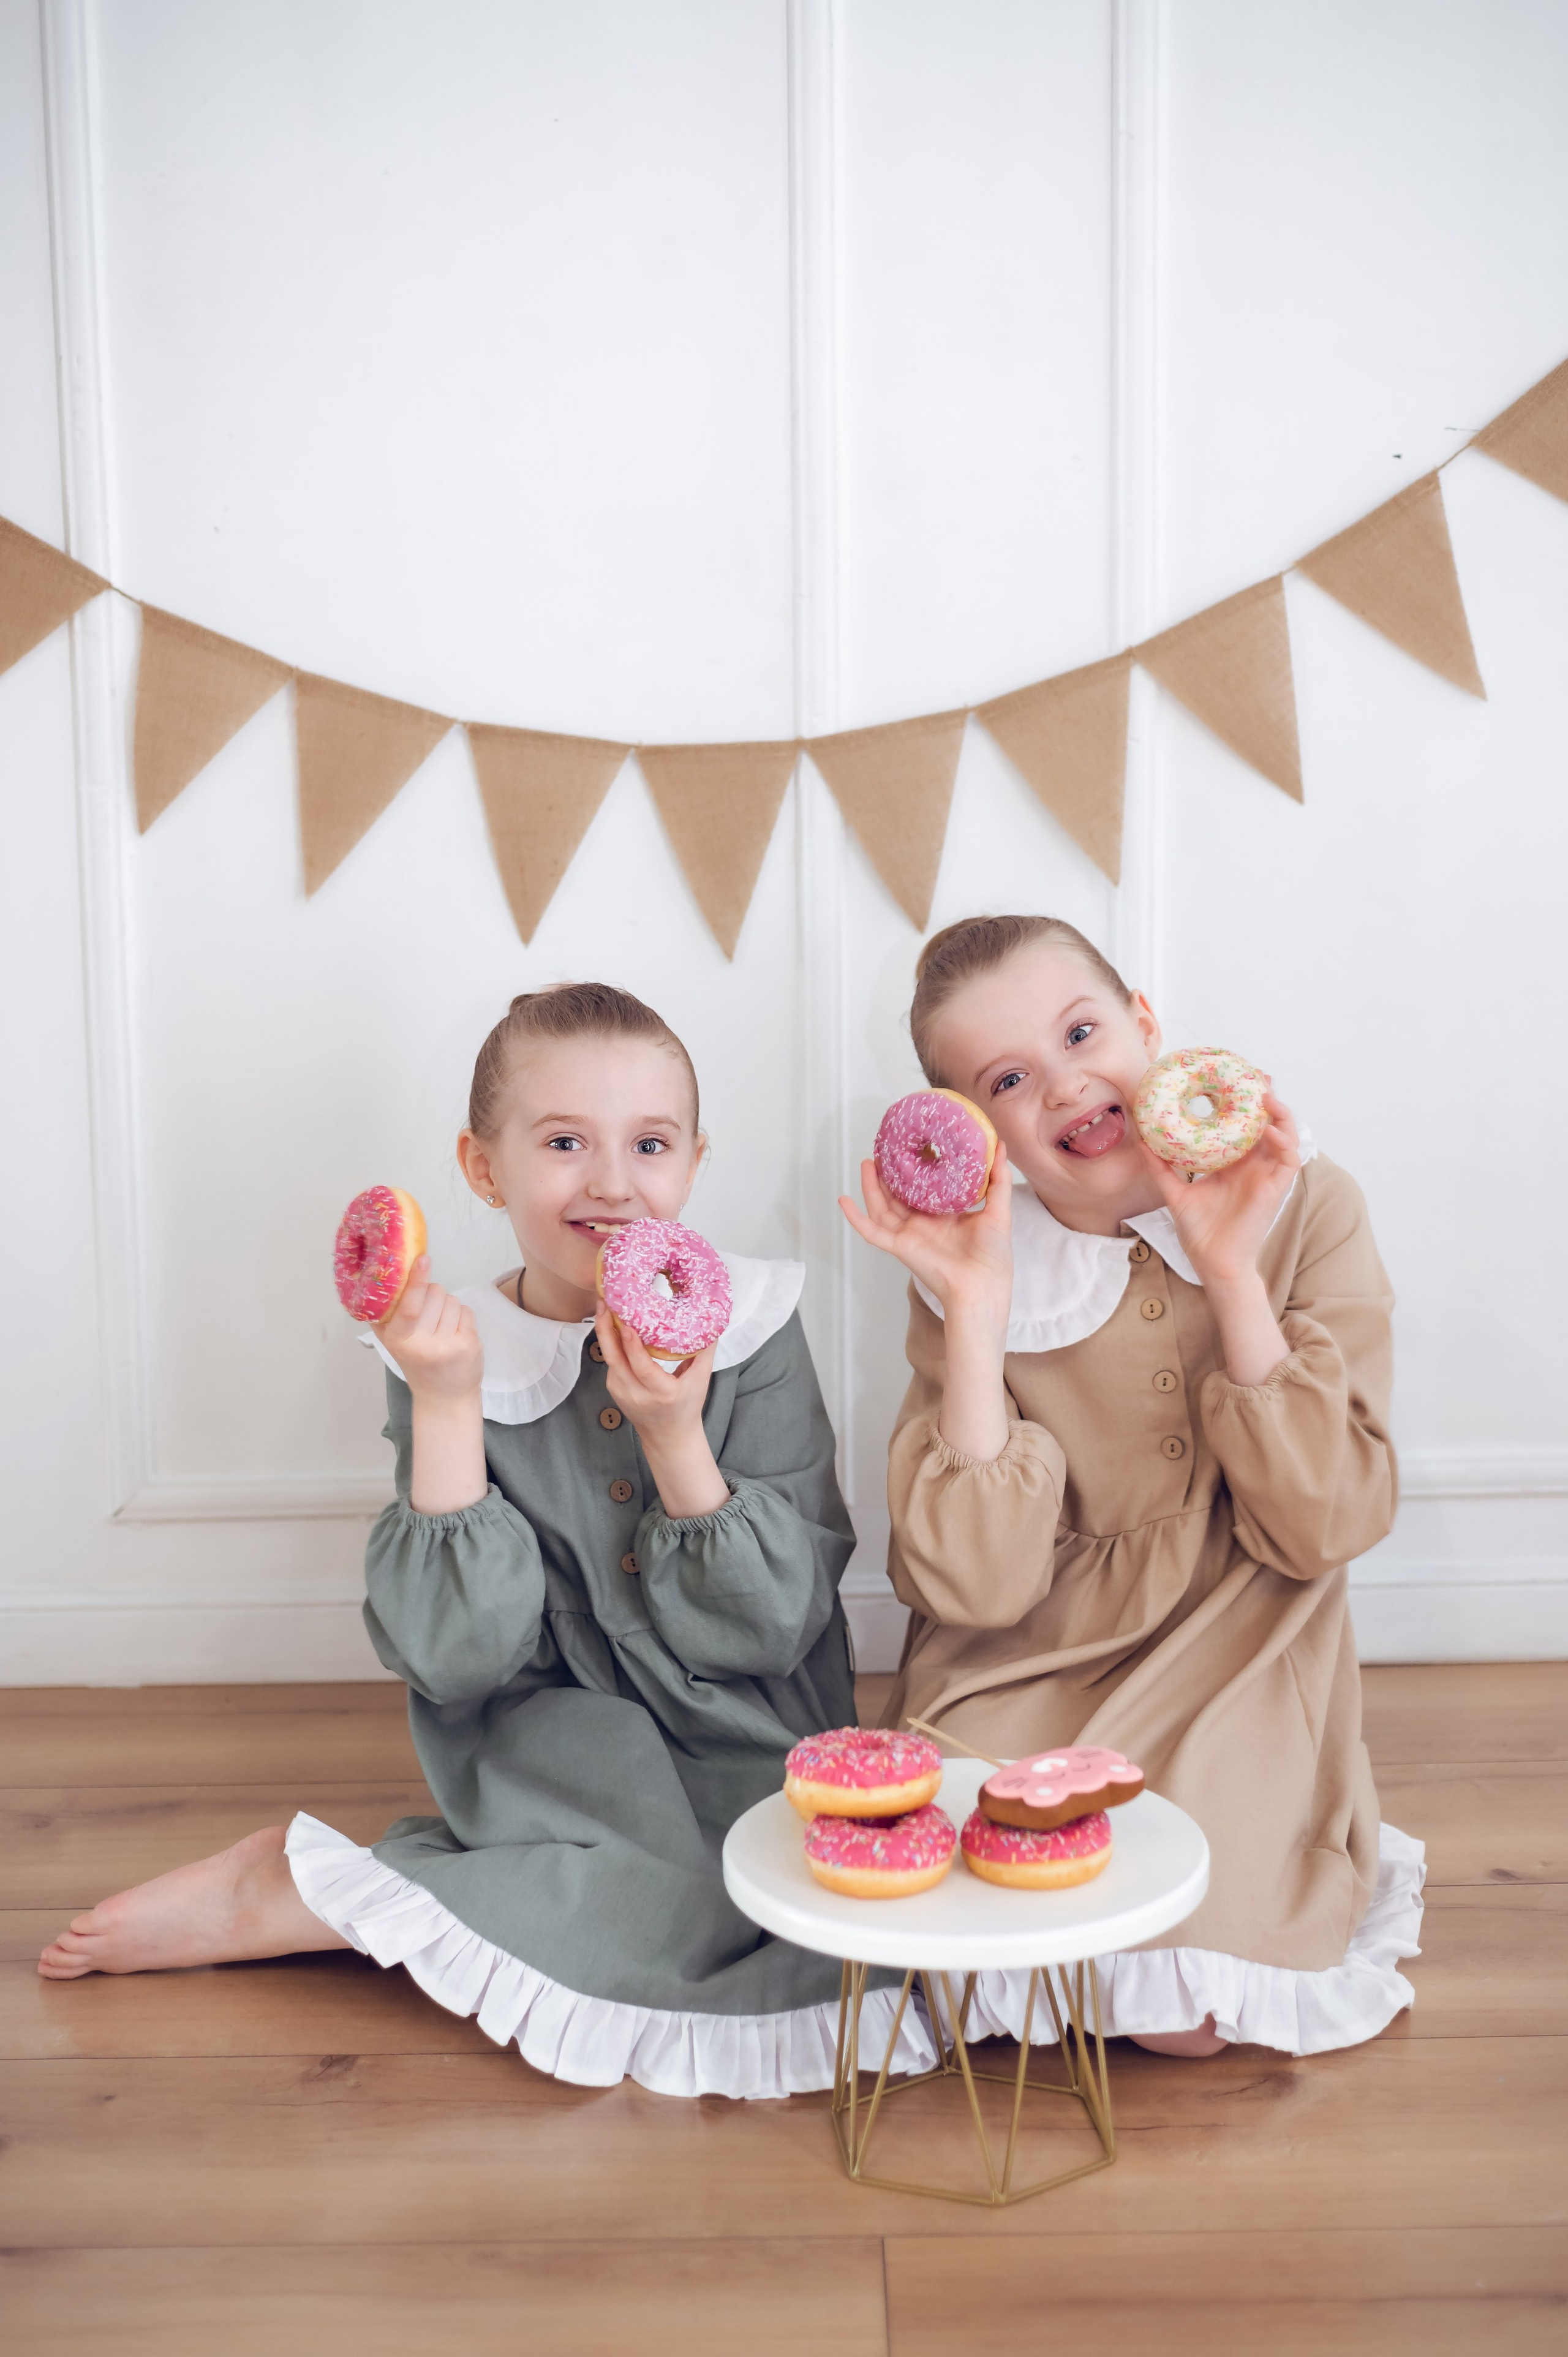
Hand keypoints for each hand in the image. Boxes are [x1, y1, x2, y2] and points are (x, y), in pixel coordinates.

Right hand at [377, 1255, 482, 1404]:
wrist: (444, 1396)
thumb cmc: (417, 1362)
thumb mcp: (394, 1342)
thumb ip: (387, 1314)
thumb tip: (385, 1275)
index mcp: (397, 1339)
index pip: (409, 1305)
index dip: (416, 1280)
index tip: (423, 1259)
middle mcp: (421, 1344)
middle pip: (434, 1293)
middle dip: (433, 1296)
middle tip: (429, 1319)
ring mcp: (447, 1345)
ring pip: (451, 1300)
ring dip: (448, 1308)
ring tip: (441, 1330)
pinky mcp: (468, 1345)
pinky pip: (466, 1311)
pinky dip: (462, 1318)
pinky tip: (454, 1335)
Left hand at [595, 1307, 729, 1518]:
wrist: (668, 1436)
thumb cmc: (687, 1406)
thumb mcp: (701, 1379)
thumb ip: (704, 1350)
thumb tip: (711, 1318)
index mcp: (662, 1392)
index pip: (643, 1367)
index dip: (632, 1345)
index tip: (626, 1323)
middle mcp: (637, 1394)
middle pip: (615, 1359)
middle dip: (605, 1329)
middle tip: (604, 1303)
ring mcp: (622, 1393)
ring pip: (609, 1359)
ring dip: (605, 1332)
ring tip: (606, 1306)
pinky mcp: (614, 1389)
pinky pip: (611, 1362)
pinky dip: (610, 1343)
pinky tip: (611, 1325)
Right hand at [838, 1145, 1013, 1332]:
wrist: (983, 1284)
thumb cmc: (992, 1256)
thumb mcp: (998, 1210)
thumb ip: (998, 1179)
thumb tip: (999, 1146)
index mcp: (943, 1218)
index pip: (922, 1191)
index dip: (913, 1172)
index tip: (909, 1149)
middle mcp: (923, 1225)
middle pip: (897, 1197)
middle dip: (888, 1175)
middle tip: (883, 1151)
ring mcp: (909, 1236)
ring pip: (881, 1208)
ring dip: (871, 1187)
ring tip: (867, 1163)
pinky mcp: (900, 1246)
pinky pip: (872, 1232)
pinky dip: (856, 1218)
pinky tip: (843, 1200)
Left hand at [1137, 1093, 1301, 1289]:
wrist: (1213, 1261)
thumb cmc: (1199, 1230)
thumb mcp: (1176, 1192)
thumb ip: (1161, 1167)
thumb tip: (1143, 1142)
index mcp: (1234, 1161)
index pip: (1244, 1124)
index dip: (1243, 1102)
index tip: (1233, 1078)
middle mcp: (1253, 1164)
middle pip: (1268, 1123)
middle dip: (1266, 1099)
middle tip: (1256, 1076)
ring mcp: (1267, 1175)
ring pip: (1286, 1136)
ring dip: (1281, 1114)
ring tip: (1267, 1096)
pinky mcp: (1276, 1189)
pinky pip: (1289, 1160)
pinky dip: (1284, 1142)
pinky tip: (1272, 1131)